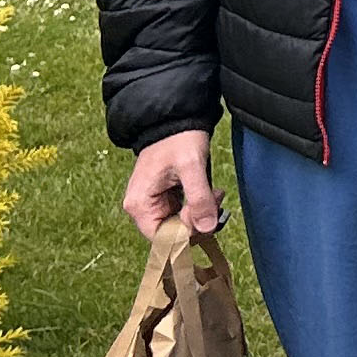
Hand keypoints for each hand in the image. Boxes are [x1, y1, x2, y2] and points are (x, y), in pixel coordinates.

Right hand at [123, 126, 221, 244]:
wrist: (176, 118)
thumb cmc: (178, 138)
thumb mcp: (191, 166)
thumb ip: (199, 198)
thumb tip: (207, 228)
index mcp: (140, 204)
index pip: (163, 238)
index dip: (187, 232)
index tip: (205, 213)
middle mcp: (142, 208)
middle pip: (173, 233)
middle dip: (198, 221)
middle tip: (216, 199)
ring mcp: (153, 203)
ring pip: (181, 224)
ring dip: (202, 213)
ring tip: (215, 192)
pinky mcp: (165, 198)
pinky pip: (183, 213)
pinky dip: (199, 205)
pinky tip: (210, 192)